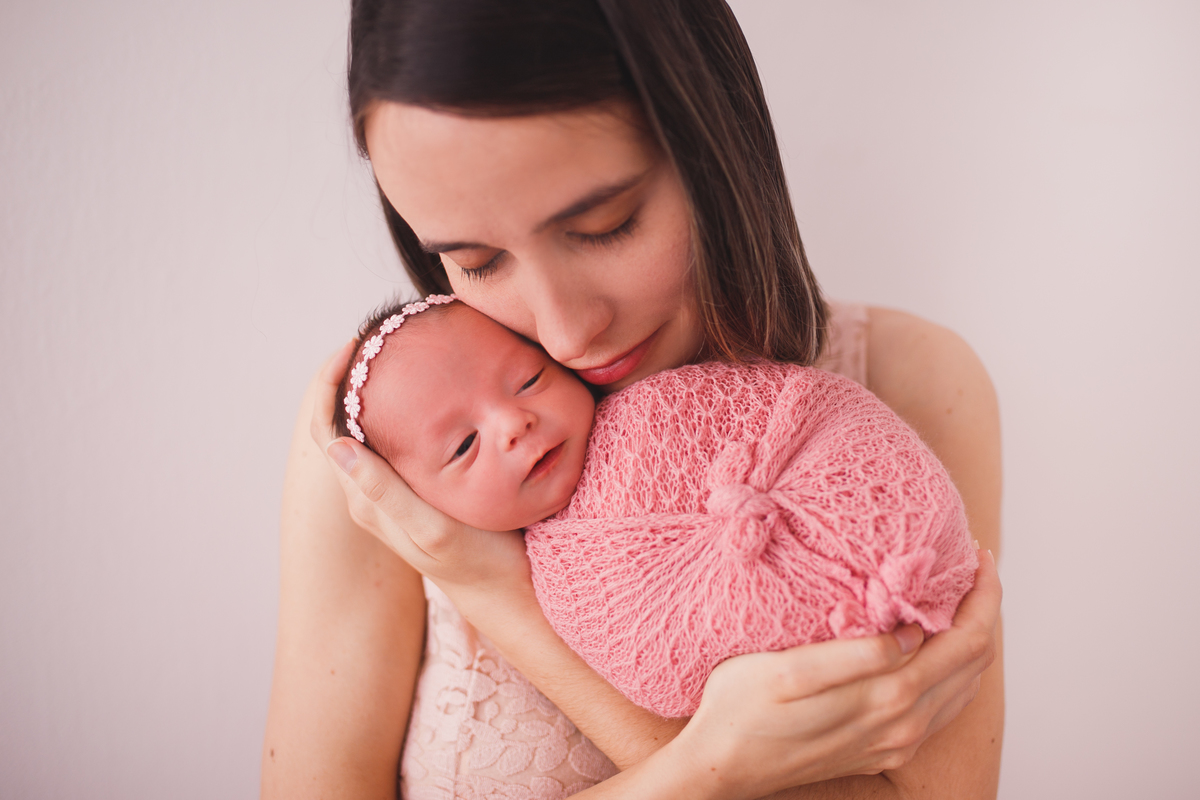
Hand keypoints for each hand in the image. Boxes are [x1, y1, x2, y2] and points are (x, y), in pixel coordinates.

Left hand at [309, 341, 528, 588]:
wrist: (509, 592)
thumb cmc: (476, 561)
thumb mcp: (430, 526)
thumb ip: (383, 490)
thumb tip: (336, 443)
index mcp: (365, 497)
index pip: (327, 430)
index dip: (330, 384)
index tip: (355, 344)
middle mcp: (372, 493)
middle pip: (346, 423)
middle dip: (355, 378)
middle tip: (384, 338)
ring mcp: (396, 493)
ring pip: (373, 430)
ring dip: (380, 391)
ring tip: (404, 353)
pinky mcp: (420, 491)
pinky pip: (400, 441)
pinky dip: (407, 409)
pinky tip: (434, 392)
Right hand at [667, 551, 1000, 799]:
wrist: (721, 768)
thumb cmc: (742, 707)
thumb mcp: (789, 670)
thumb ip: (855, 656)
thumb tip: (912, 635)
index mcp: (890, 697)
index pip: (967, 641)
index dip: (981, 595)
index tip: (976, 555)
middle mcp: (906, 724)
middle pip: (974, 661)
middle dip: (983, 610)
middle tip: (971, 566)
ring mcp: (899, 742)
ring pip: (963, 686)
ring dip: (970, 638)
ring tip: (956, 596)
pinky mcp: (887, 750)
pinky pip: (943, 707)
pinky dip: (953, 670)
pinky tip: (934, 646)